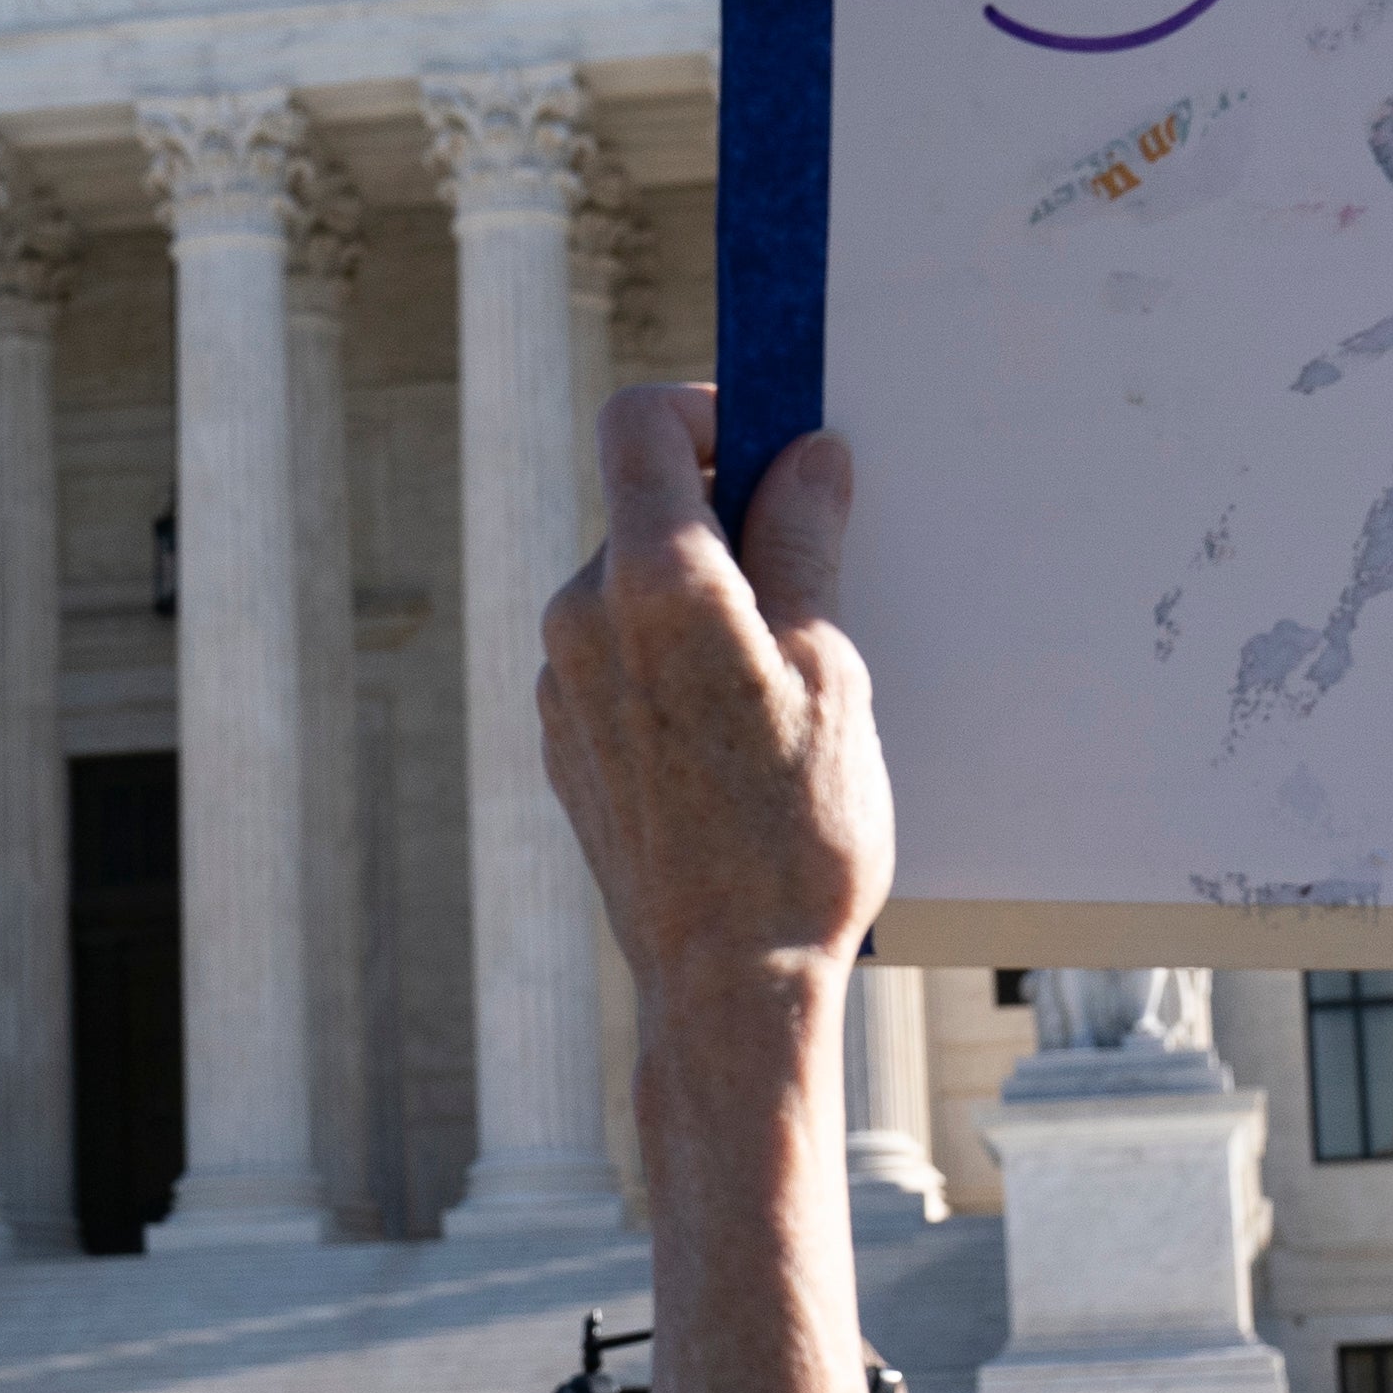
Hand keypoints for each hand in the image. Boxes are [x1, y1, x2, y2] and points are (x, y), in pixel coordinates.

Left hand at [538, 392, 890, 1016]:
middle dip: (726, 519)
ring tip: (784, 681)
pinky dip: (673, 660)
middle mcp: (582, 618)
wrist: (727, 982)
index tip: (769, 443)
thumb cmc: (799, 833)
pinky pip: (618, 658)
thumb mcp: (832, 670)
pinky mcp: (562, 739)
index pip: (640, 420)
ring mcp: (561, 682)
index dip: (707, 410)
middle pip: (644, 507)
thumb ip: (804, 545)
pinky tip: (737, 734)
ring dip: (703, 598)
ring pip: (633, 587)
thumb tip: (806, 457)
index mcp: (654, 583)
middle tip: (812, 576)